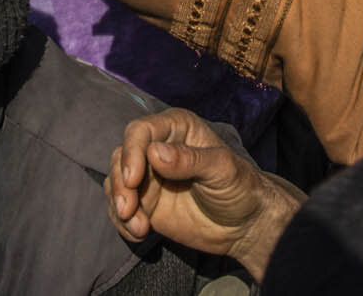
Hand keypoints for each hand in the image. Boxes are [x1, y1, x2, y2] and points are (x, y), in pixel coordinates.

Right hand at [106, 108, 303, 280]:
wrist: (246, 225)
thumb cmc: (241, 188)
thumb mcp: (222, 170)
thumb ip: (190, 160)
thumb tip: (154, 152)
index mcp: (177, 129)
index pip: (141, 131)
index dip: (131, 153)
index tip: (132, 180)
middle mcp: (157, 148)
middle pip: (122, 157)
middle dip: (120, 184)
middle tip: (128, 210)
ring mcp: (149, 177)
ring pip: (116, 182)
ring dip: (120, 205)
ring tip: (140, 228)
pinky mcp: (145, 203)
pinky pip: (121, 209)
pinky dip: (123, 222)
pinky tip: (138, 234)